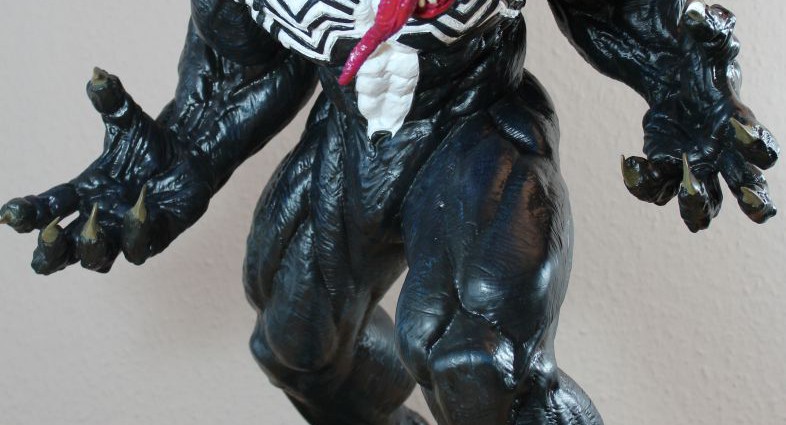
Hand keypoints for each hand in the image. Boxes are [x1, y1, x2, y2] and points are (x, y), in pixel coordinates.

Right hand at [0, 68, 211, 273]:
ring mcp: (126, 233)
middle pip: (60, 253)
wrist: (191, 156)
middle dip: (49, 252)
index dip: (26, 215)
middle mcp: (99, 221)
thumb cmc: (151, 144)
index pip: (45, 210)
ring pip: (98, 260)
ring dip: (90, 248)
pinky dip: (137, 233)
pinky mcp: (159, 235)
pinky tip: (138, 210)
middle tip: (47, 236)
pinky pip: (143, 246)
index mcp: (81, 195)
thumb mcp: (127, 119)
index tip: (9, 214)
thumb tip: (99, 75)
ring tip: (91, 227)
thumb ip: (110, 101)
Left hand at [621, 1, 778, 231]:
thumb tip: (696, 17)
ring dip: (697, 209)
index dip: (756, 145)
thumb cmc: (691, 46)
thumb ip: (707, 27)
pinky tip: (630, 160)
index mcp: (736, 120)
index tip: (736, 134)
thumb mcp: (701, 32)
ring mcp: (693, 160)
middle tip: (754, 207)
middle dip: (754, 200)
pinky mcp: (663, 163)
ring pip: (704, 201)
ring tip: (685, 196)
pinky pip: (658, 188)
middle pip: (748, 185)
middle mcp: (721, 149)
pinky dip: (644, 184)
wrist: (663, 57)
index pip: (759, 144)